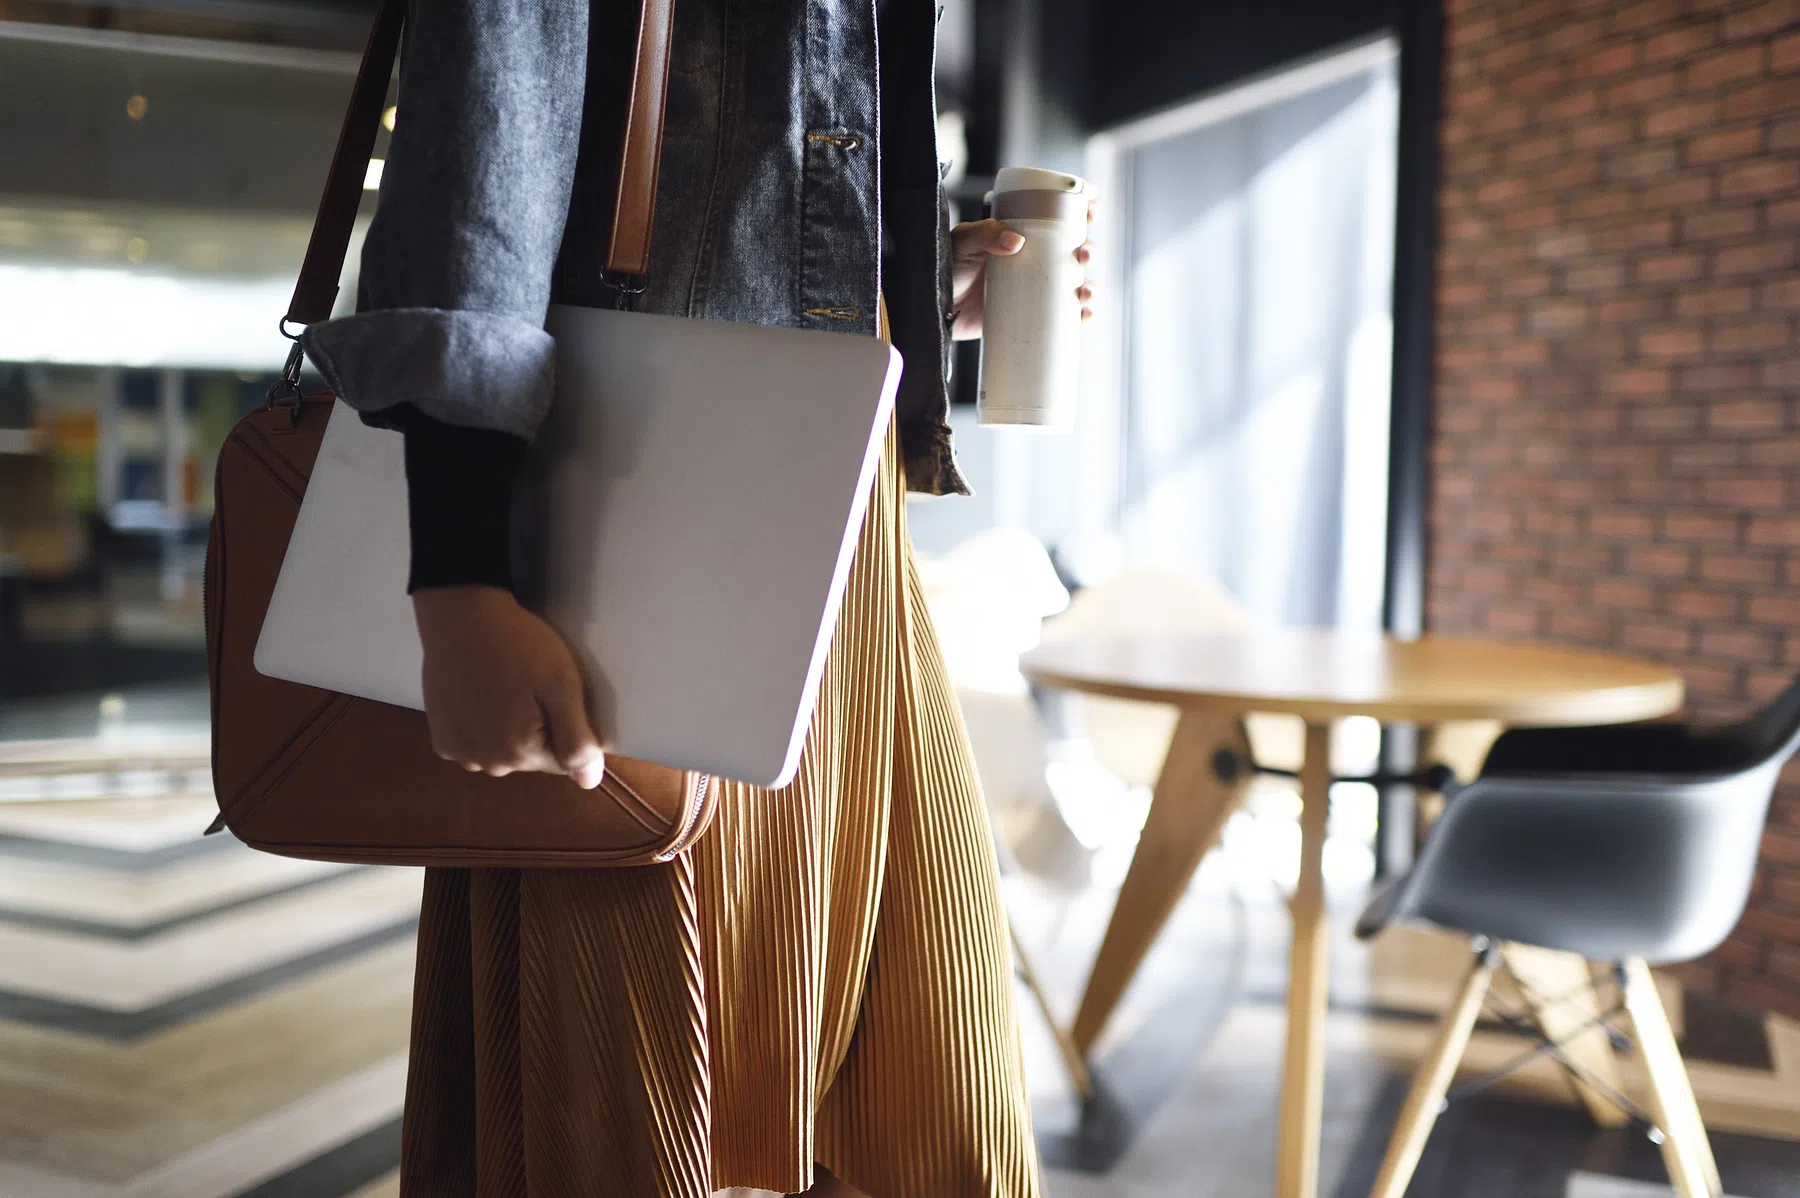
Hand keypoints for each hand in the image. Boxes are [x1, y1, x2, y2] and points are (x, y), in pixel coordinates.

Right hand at [411, 586, 606, 787]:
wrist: (461, 617)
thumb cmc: (518, 646)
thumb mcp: (562, 685)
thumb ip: (577, 739)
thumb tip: (589, 782)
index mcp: (520, 753)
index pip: (565, 760)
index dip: (567, 726)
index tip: (554, 695)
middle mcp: (487, 764)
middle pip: (532, 758)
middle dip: (539, 729)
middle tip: (529, 687)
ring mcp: (460, 753)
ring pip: (503, 753)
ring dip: (509, 730)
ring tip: (504, 689)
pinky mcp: (442, 739)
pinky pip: (475, 744)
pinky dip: (482, 727)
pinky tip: (481, 697)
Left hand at [949, 200, 1096, 341]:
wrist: (936, 309)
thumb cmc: (947, 268)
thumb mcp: (963, 243)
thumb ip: (984, 235)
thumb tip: (1016, 241)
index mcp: (1022, 232)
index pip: (1059, 216)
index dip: (1082, 210)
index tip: (1092, 210)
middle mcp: (1034, 258)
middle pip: (1074, 250)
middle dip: (1089, 250)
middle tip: (1084, 255)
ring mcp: (1035, 287)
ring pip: (1075, 283)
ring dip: (1091, 286)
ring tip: (1086, 291)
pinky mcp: (1032, 314)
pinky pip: (1064, 315)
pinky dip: (1081, 315)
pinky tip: (1085, 315)